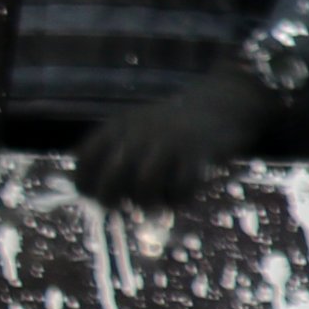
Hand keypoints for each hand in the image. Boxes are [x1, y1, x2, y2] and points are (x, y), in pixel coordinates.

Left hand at [71, 69, 279, 208]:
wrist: (224, 102)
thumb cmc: (175, 125)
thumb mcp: (138, 127)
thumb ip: (114, 153)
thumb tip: (96, 194)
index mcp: (120, 124)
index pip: (86, 158)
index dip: (85, 183)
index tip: (94, 196)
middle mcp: (141, 132)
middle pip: (111, 177)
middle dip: (112, 199)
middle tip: (122, 206)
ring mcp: (170, 142)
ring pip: (145, 186)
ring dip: (147, 203)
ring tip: (154, 205)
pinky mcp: (198, 154)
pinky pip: (181, 189)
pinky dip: (178, 200)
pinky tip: (180, 196)